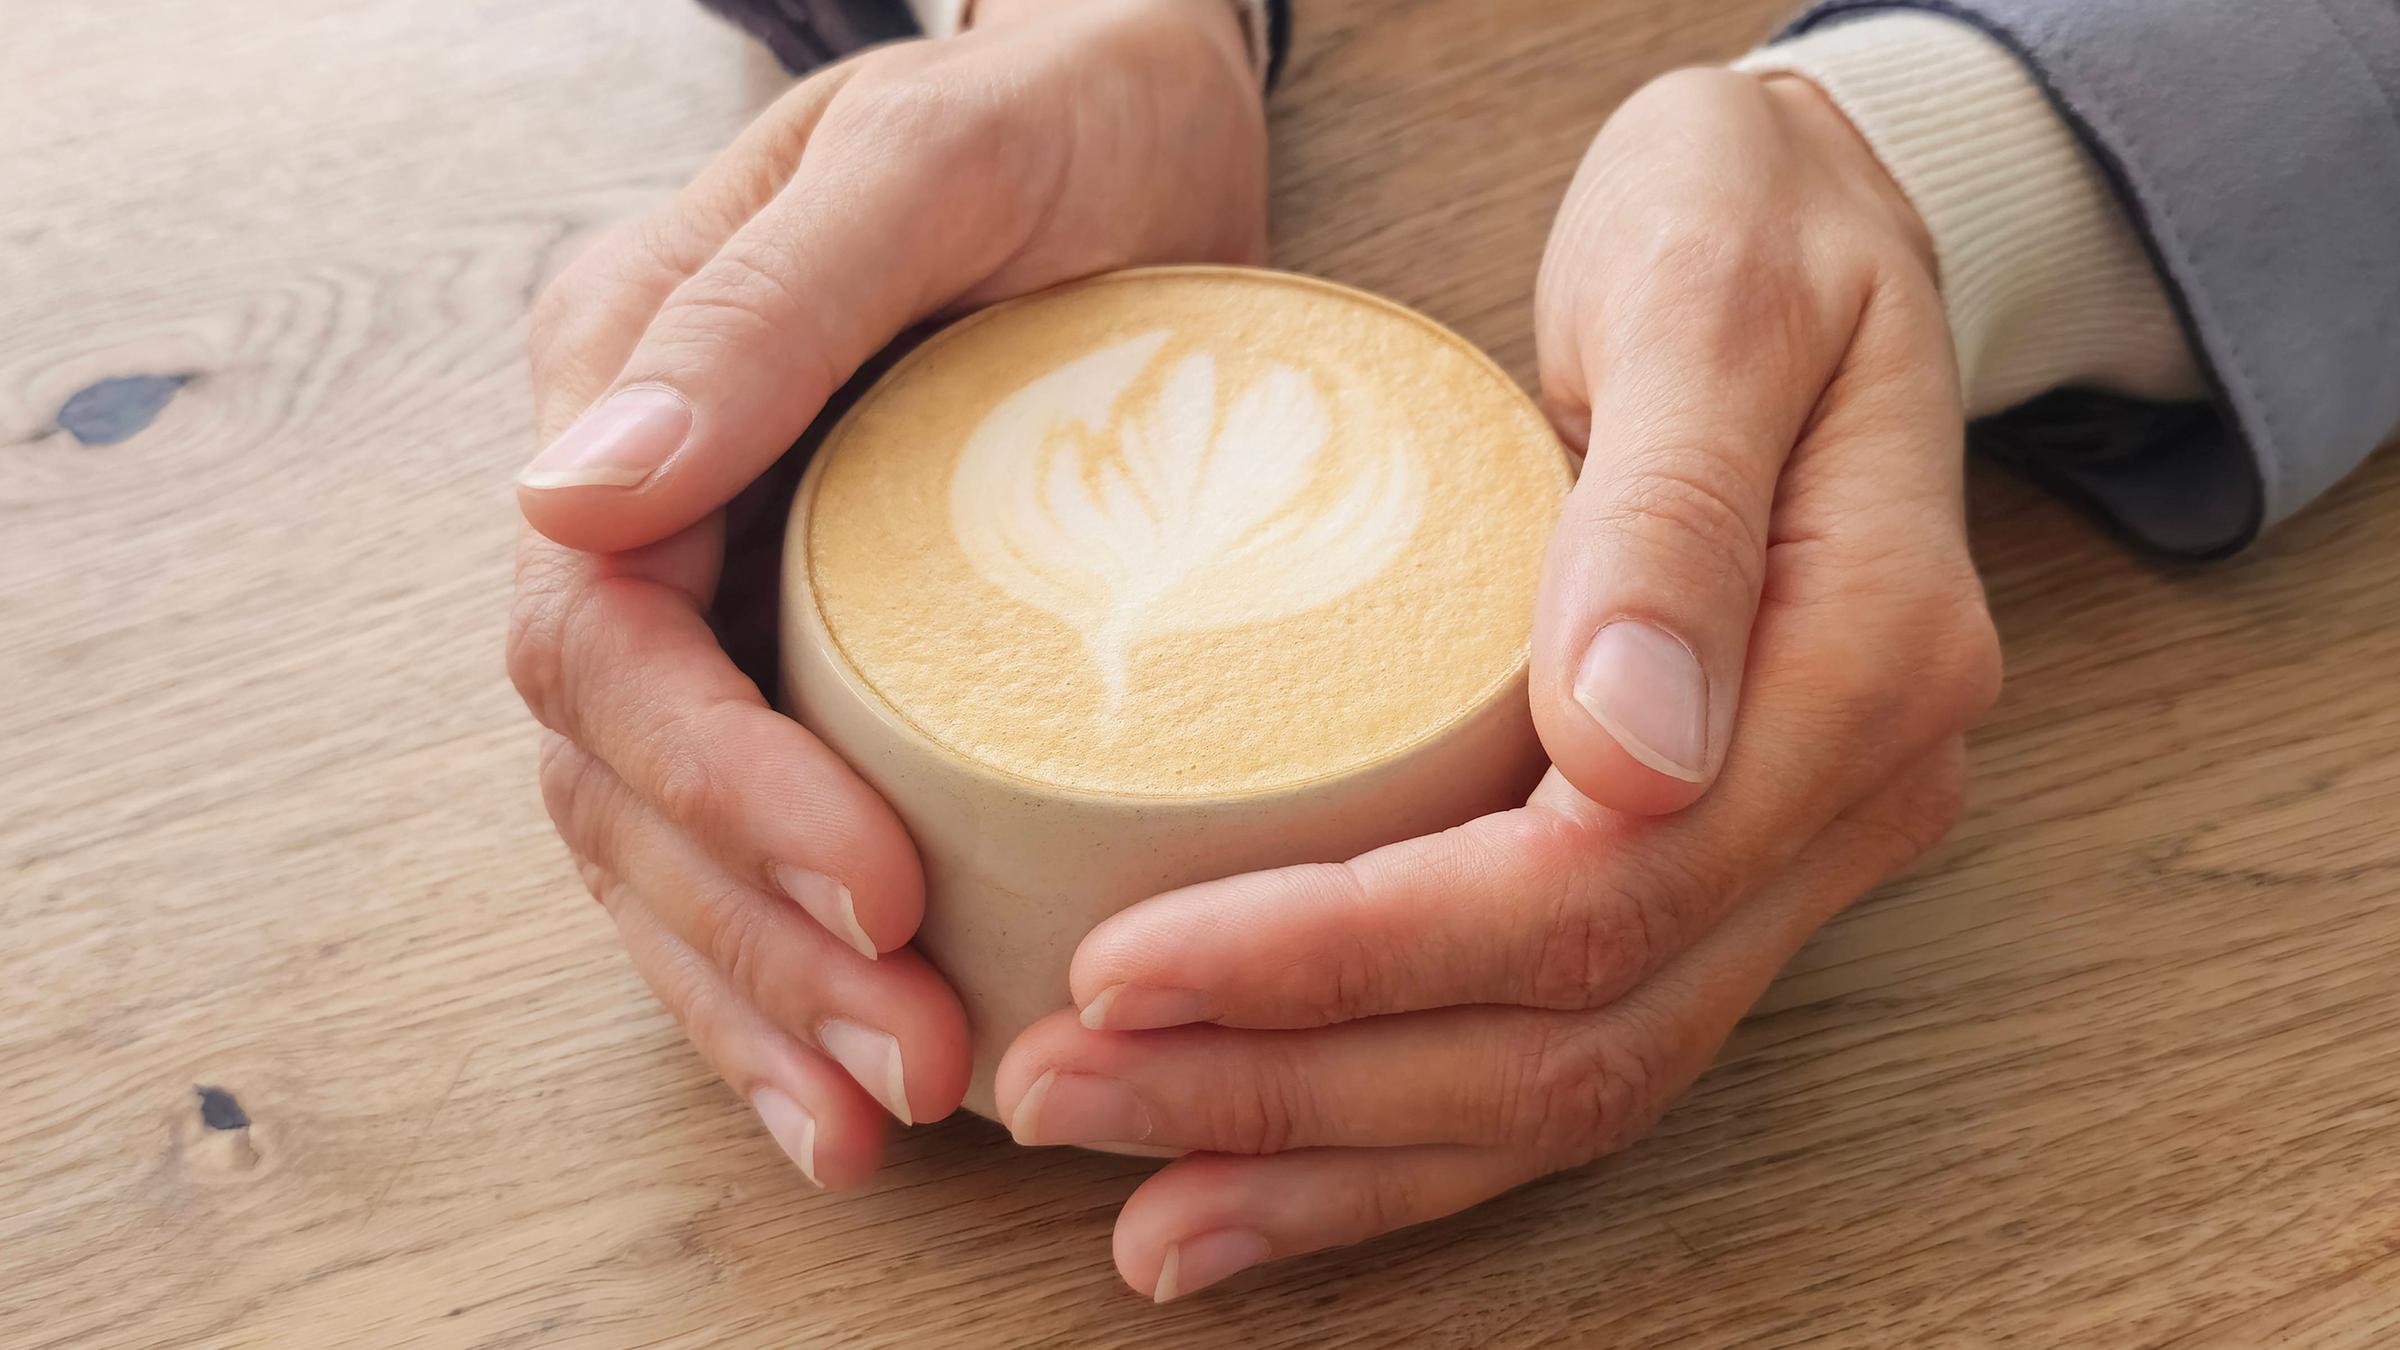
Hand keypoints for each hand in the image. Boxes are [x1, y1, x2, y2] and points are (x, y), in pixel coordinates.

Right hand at [508, 0, 1265, 1186]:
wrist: (1137, 111)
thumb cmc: (1048, 111)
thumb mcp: (923, 170)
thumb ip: (758, 315)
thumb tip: (570, 501)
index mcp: (628, 390)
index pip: (602, 643)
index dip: (717, 791)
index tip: (873, 890)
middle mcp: (655, 513)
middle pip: (621, 781)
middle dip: (754, 941)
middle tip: (911, 1062)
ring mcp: (730, 589)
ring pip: (669, 845)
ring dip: (760, 999)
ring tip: (878, 1119)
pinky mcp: (826, 652)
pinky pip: (755, 835)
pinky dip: (787, 970)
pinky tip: (849, 1076)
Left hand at [992, 69, 2001, 1297]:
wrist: (1818, 221)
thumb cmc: (1744, 216)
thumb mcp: (1708, 286)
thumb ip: (1673, 505)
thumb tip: (1632, 746)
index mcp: (1859, 669)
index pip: (1590, 888)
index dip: (1352, 957)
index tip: (1131, 963)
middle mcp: (1838, 802)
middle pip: (1567, 1034)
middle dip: (1300, 1091)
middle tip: (1068, 1090)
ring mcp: (1784, 854)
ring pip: (1566, 1088)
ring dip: (1335, 1158)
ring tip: (1139, 1200)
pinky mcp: (1704, 864)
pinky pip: (1563, 1046)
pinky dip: (1403, 1136)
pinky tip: (1259, 1173)